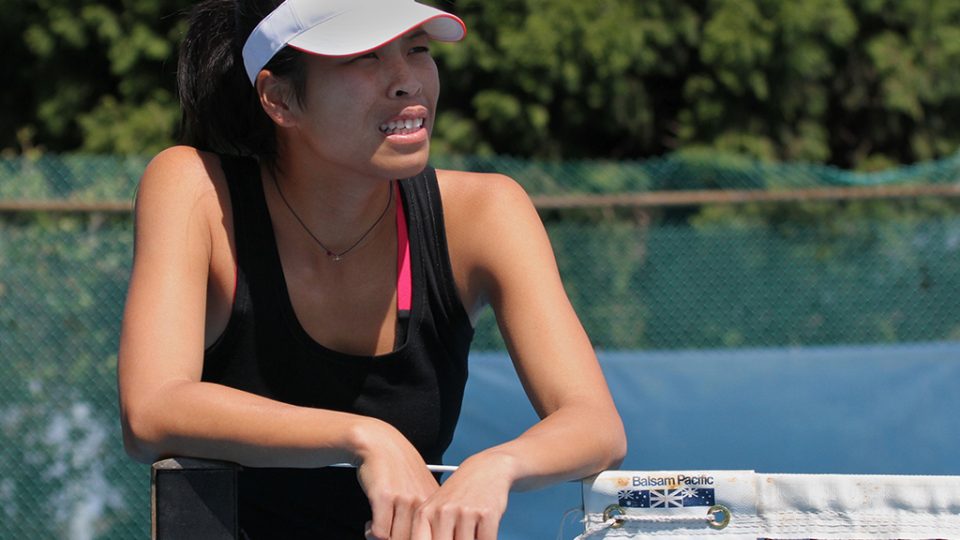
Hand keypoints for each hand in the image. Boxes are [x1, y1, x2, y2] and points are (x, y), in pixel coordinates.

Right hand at [357, 421, 439, 539]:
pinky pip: (379, 533)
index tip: (407, 534)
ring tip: (379, 528)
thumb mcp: (421, 490)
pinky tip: (370, 524)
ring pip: (395, 539)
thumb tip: (424, 536)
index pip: (432, 536)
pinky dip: (371, 533)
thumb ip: (425, 516)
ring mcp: (404, 499)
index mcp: (436, 503)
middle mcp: (423, 501)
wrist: (380, 444)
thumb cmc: (399, 469)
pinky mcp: (384, 497)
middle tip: (390, 532)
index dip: (419, 538)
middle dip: (397, 539)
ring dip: (382, 538)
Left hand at [410, 453, 511, 539]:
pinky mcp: (486, 513)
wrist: (485, 468)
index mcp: (423, 514)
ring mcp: (464, 512)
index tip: (436, 538)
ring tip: (469, 531)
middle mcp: (441, 512)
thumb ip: (426, 533)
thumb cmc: (457, 495)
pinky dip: (486, 538)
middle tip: (455, 534)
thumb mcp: (435, 511)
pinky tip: (481, 530)